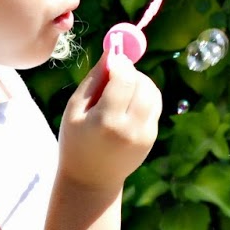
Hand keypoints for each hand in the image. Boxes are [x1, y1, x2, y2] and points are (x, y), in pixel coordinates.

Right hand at [57, 54, 161, 191]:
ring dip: (140, 82)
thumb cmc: (75, 140)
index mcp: (106, 121)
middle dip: (131, 72)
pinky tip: (126, 105)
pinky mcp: (152, 137)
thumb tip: (112, 50)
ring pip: (153, 93)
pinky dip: (143, 97)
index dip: (121, 63)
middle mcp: (130, 128)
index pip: (124, 80)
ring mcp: (145, 135)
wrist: (91, 180)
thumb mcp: (75, 109)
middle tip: (115, 74)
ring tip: (120, 90)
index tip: (113, 58)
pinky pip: (154, 105)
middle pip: (143, 84)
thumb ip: (94, 79)